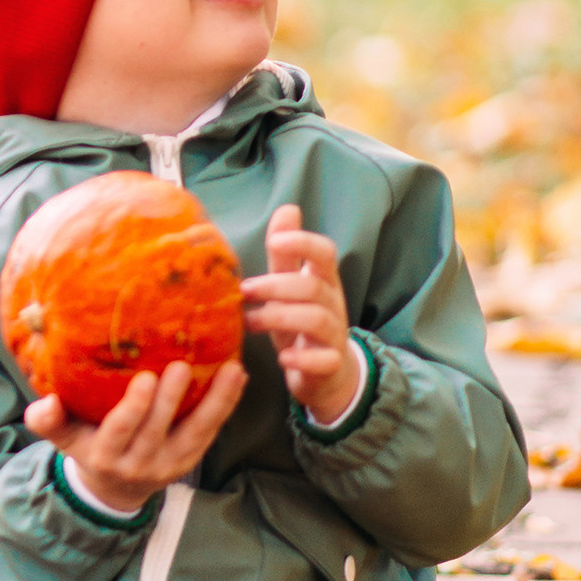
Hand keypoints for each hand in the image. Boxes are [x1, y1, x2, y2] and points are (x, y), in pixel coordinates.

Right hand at [26, 358, 244, 518]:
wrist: (113, 489)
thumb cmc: (85, 446)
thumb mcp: (61, 438)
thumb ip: (47, 420)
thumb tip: (47, 401)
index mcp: (105, 456)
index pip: (121, 432)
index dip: (135, 408)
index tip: (145, 377)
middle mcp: (139, 464)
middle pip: (158, 430)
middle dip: (172, 399)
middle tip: (182, 365)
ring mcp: (169, 464)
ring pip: (195, 433)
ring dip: (215, 402)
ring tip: (231, 370)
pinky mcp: (190, 460)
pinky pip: (210, 433)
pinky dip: (226, 405)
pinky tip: (237, 378)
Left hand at [242, 204, 364, 425]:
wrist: (326, 372)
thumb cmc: (300, 321)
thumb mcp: (291, 285)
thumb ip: (285, 253)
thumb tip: (287, 208)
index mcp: (323, 279)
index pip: (325, 252)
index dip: (303, 242)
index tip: (275, 241)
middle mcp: (333, 304)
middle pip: (311, 286)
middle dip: (275, 285)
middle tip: (244, 290)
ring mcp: (335, 335)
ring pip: (317, 319)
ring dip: (279, 317)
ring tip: (250, 322)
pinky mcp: (331, 364)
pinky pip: (324, 360)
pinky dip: (302, 358)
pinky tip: (282, 357)